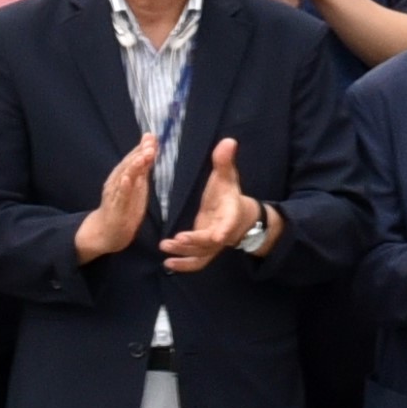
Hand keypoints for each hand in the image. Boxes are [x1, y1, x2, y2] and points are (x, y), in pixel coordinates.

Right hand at [73, 132, 158, 264]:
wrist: (107, 231)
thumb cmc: (124, 207)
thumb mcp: (137, 185)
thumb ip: (143, 167)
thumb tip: (151, 147)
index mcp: (123, 175)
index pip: (134, 158)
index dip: (142, 147)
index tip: (152, 136)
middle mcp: (117, 181)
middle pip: (128, 165)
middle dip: (139, 153)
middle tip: (150, 144)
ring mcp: (115, 194)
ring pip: (123, 178)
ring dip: (132, 167)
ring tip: (142, 157)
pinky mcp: (115, 209)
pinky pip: (119, 197)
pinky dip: (123, 187)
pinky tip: (127, 180)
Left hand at [158, 135, 253, 271]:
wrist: (241, 217)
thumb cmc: (229, 194)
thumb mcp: (228, 177)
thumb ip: (224, 161)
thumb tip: (229, 141)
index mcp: (230, 215)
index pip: (228, 223)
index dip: (223, 230)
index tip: (218, 236)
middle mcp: (222, 233)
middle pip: (211, 242)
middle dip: (194, 242)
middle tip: (175, 240)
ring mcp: (213, 245)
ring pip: (201, 255)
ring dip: (185, 254)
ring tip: (165, 247)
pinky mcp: (205, 251)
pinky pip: (196, 262)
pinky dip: (183, 266)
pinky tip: (167, 264)